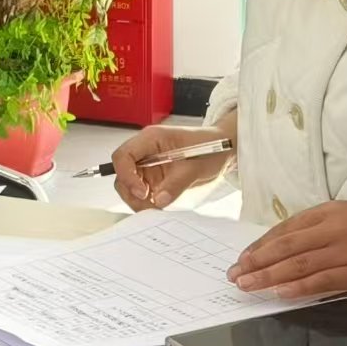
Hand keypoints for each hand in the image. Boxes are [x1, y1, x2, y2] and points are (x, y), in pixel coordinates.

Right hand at [111, 124, 234, 210]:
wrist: (224, 150)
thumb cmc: (211, 147)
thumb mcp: (195, 166)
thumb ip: (176, 183)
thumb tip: (159, 200)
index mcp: (151, 139)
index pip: (123, 156)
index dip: (127, 176)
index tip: (142, 192)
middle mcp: (145, 151)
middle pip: (122, 173)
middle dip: (132, 192)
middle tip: (149, 205)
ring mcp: (148, 165)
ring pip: (129, 185)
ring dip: (139, 200)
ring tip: (158, 206)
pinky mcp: (154, 178)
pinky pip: (142, 193)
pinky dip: (148, 202)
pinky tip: (161, 204)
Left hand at [229, 201, 346, 298]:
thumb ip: (320, 228)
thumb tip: (289, 245)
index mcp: (329, 212)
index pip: (286, 229)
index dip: (261, 244)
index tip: (244, 257)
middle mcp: (333, 229)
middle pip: (286, 246)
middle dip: (256, 261)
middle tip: (236, 274)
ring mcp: (345, 250)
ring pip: (298, 264)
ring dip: (269, 276)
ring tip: (249, 285)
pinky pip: (323, 280)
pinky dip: (299, 287)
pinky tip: (281, 292)